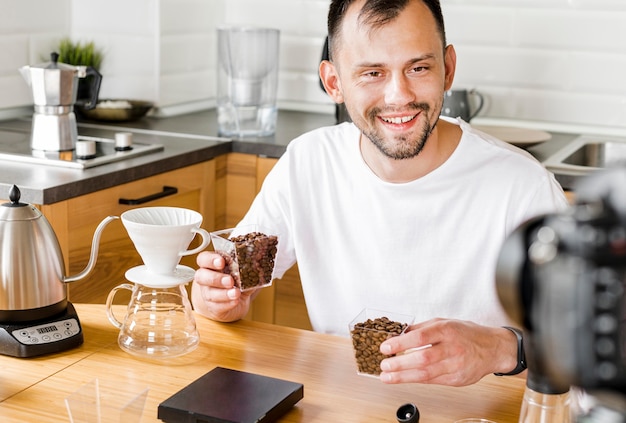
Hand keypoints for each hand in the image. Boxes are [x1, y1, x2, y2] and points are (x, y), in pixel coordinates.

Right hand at [191, 251, 254, 321]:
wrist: (236, 301)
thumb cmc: (237, 282)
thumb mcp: (242, 272)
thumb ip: (247, 268)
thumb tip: (257, 265)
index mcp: (211, 265)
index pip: (203, 259)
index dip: (210, 259)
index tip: (221, 261)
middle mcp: (206, 279)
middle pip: (201, 276)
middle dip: (216, 278)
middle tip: (230, 280)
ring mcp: (208, 294)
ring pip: (210, 293)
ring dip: (224, 293)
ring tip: (236, 293)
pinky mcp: (214, 307)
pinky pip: (217, 306)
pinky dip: (227, 304)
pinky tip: (235, 301)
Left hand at [378, 319, 519, 385]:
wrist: (493, 348)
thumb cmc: (466, 334)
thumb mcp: (444, 322)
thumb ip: (421, 328)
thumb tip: (398, 333)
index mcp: (446, 330)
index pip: (420, 337)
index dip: (401, 343)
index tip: (386, 347)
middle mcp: (452, 348)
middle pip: (422, 358)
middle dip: (399, 363)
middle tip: (384, 365)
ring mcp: (455, 365)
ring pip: (426, 374)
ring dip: (403, 376)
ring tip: (387, 376)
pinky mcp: (456, 379)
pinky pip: (432, 381)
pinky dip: (416, 380)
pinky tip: (403, 379)